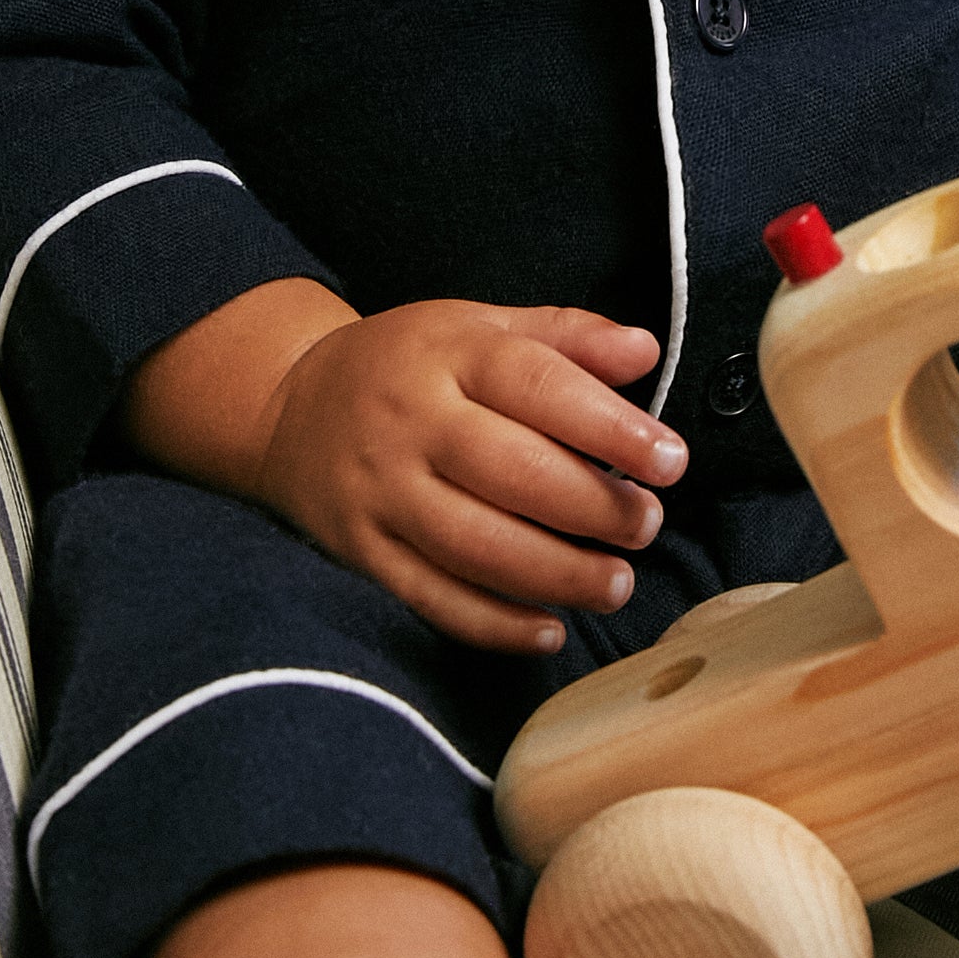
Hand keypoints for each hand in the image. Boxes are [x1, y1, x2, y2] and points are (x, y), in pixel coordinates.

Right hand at [258, 299, 687, 654]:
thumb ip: (566, 336)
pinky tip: (549, 630)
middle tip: (646, 525)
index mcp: (449, 353)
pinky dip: (493, 623)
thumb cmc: (411, 364)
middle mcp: (411, 422)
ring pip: (473, 544)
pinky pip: (431, 596)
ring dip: (554, 573)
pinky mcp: (362, 551)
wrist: (289, 405)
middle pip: (509, 470)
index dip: (609, 426)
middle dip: (591, 507)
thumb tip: (646, 351)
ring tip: (616, 583)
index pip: (535, 384)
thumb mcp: (479, 327)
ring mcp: (381, 492)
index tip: (669, 460)